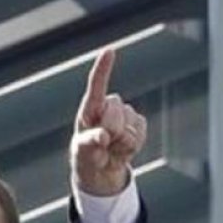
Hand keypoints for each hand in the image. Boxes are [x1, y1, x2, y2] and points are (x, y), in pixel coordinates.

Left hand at [70, 48, 147, 195]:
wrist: (101, 171)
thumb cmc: (85, 157)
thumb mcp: (82, 152)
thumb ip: (89, 143)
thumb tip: (103, 136)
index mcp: (89, 109)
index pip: (97, 85)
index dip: (103, 68)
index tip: (109, 51)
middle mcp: (108, 107)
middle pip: (116, 110)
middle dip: (111, 130)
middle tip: (103, 145)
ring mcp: (124, 115)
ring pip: (131, 124)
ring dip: (122, 142)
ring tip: (111, 148)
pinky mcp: (138, 124)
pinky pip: (141, 132)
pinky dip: (133, 145)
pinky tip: (122, 149)